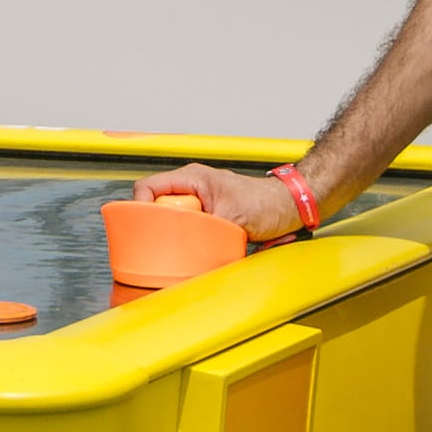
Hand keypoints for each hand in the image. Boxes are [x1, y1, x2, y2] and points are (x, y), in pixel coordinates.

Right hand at [137, 159, 305, 242]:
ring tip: (182, 249)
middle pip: (157, 208)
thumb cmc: (268, 203)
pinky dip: (190, 243)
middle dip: (159, 227)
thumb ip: (207, 227)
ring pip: (172, 223)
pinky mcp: (208, 219)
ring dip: (177, 237)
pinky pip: (188, 231)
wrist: (291, 207)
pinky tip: (196, 252)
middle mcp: (192, 190)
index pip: (149, 187)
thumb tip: (187, 245)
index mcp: (192, 178)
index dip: (139, 206)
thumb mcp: (233, 217)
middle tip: (162, 244)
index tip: (141, 226)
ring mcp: (200, 205)